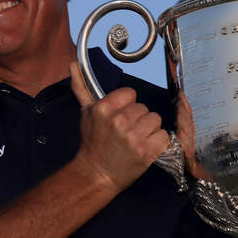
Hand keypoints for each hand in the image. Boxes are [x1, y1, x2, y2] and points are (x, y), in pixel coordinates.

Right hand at [69, 62, 168, 189]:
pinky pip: (164, 135)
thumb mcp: (85, 113)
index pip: (131, 93)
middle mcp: (119, 121)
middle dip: (137, 119)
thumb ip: (82, 87)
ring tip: (135, 139)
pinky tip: (144, 147)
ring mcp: (134, 137)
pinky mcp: (147, 151)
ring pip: (155, 120)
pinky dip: (157, 142)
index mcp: (104, 108)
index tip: (119, 117)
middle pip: (144, 108)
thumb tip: (73, 63)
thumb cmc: (92, 143)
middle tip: (125, 132)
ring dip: (148, 130)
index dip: (126, 105)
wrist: (96, 174)